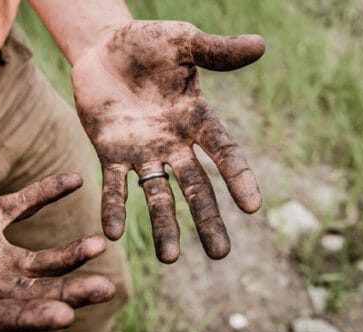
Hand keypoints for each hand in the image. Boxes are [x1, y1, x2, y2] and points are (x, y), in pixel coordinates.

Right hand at [0, 158, 114, 331]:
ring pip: (34, 260)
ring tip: (98, 247)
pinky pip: (21, 206)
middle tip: (105, 290)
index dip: (29, 318)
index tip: (64, 317)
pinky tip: (74, 180)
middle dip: (68, 293)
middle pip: (29, 294)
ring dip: (68, 256)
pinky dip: (46, 193)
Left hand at [72, 21, 264, 261]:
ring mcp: (143, 154)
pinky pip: (114, 186)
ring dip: (164, 227)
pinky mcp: (111, 155)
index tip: (253, 207)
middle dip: (207, 221)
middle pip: (196, 188)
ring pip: (157, 196)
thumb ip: (217, 51)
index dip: (238, 177)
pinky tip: (112, 234)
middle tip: (220, 254)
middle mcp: (174, 144)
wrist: (102, 47)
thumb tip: (260, 45)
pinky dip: (114, 209)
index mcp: (197, 120)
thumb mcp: (183, 41)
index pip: (224, 152)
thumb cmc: (147, 43)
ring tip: (169, 259)